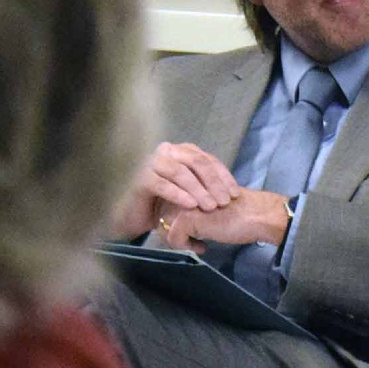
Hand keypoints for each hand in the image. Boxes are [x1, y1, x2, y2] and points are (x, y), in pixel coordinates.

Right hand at [112, 143, 241, 236]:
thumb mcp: (190, 192)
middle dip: (214, 183)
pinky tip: (191, 206)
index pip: (208, 160)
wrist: (133, 216)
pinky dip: (178, 194)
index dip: (224, 177)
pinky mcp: (139, 178)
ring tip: (211, 206)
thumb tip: (235, 192)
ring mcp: (151, 163)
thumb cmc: (164, 203)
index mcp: (181, 151)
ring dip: (198, 190)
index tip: (235, 195)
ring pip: (180, 172)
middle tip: (225, 202)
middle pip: (197, 162)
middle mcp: (166, 152)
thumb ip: (207, 185)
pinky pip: (162, 184)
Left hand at [157, 188, 291, 253]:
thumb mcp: (213, 206)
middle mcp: (183, 189)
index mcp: (190, 184)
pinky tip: (203, 247)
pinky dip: (187, 247)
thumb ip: (195, 207)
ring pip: (164, 228)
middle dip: (174, 234)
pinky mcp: (187, 217)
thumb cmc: (241, 213)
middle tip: (193, 243)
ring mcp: (184, 202)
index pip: (166, 206)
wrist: (258, 215)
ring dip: (180, 241)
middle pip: (162, 217)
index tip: (192, 235)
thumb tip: (178, 222)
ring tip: (199, 245)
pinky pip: (174, 239)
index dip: (175, 224)